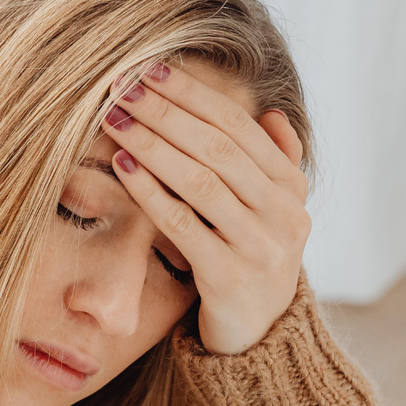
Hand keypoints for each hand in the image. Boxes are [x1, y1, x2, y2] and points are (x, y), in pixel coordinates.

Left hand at [104, 62, 309, 354]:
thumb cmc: (251, 261)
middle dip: (165, 112)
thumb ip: (276, 164)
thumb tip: (272, 112)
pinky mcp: (230, 277)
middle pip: (217, 147)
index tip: (150, 68)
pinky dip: (151, 192)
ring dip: (153, 145)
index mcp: (290, 187)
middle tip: (121, 87)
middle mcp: (283, 212)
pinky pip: (184, 225)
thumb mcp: (271, 213)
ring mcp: (260, 245)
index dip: (193, 94)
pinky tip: (122, 166)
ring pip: (201, 181)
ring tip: (114, 119)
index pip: (238, 126)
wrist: (260, 338)